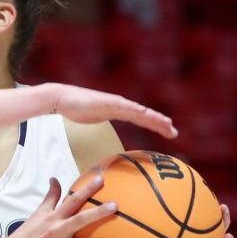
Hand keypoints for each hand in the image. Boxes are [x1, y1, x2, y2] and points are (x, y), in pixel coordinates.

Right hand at [3, 174, 118, 237]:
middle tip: (115, 206)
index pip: (72, 200)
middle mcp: (58, 231)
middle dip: (98, 213)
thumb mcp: (38, 213)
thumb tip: (55, 179)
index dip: (86, 189)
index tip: (101, 179)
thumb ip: (50, 197)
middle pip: (80, 220)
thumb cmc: (27, 233)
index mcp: (53, 217)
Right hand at [51, 84, 177, 139]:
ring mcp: (114, 102)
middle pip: (145, 115)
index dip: (156, 124)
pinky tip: (144, 114)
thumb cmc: (76, 109)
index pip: (142, 118)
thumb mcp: (95, 119)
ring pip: (138, 112)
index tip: (169, 132)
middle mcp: (121, 105)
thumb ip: (103, 122)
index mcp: (120, 110)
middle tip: (174, 133)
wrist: (62, 98)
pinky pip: (124, 108)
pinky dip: (136, 111)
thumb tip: (104, 139)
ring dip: (153, 118)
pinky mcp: (106, 102)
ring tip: (166, 124)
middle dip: (160, 123)